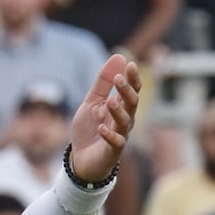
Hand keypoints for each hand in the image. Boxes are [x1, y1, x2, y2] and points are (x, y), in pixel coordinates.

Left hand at [68, 54, 140, 183]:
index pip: (132, 90)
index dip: (132, 78)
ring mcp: (120, 136)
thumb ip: (103, 82)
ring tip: (110, 101)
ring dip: (118, 111)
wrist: (81, 159)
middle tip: (119, 79)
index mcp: (121, 107)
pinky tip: (102, 128)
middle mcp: (125, 120)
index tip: (130, 64)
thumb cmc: (90, 129)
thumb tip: (119, 56)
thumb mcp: (92, 102)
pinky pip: (115, 142)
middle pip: (132, 104)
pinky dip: (109, 135)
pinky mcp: (112, 151)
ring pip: (125, 122)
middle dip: (127, 91)